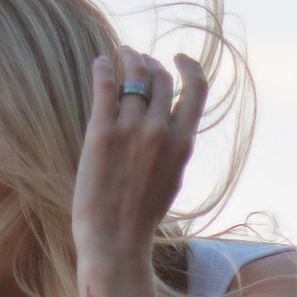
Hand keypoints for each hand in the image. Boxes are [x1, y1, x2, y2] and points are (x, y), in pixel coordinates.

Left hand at [72, 48, 205, 269]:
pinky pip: (105, 85)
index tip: (176, 58)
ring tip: (119, 56)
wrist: (116, 241)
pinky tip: (100, 63)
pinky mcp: (102, 132)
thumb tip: (171, 124)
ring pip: (134, 75)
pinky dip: (104, 68)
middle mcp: (161, 130)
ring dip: (128, 58)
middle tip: (136, 58)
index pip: (197, 88)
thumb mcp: (172, 179)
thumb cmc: (141, 216)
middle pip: (160, 78)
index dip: (188, 66)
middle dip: (149, 62)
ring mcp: (131, 129)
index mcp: (183, 142)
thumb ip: (174, 148)